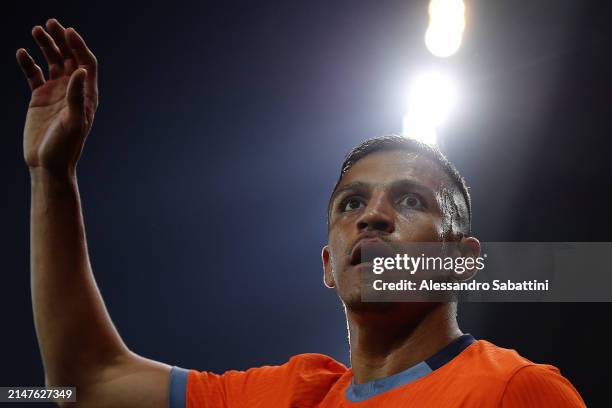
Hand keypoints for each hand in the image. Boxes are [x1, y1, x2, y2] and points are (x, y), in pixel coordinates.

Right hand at [17, 19, 98, 176]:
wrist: (48, 164)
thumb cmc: (65, 147)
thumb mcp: (73, 122)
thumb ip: (77, 96)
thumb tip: (80, 70)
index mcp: (87, 95)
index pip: (86, 63)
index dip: (79, 46)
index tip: (68, 31)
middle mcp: (73, 90)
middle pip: (69, 58)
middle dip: (62, 40)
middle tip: (51, 23)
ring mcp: (56, 93)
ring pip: (52, 62)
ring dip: (46, 45)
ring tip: (36, 30)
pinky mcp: (40, 98)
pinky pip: (34, 74)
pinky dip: (28, 63)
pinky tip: (21, 53)